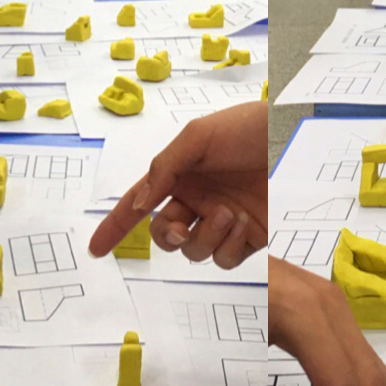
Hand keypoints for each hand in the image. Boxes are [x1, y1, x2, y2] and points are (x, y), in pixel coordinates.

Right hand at [89, 102, 267, 268]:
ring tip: (227, 213)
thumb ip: (164, 169)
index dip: (115, 226)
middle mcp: (196, 201)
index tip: (96, 248)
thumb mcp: (198, 136)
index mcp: (178, 177)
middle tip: (182, 228)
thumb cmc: (246, 127)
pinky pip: (224, 258)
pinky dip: (229, 246)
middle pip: (164, 236)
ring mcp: (221, 221)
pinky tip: (242, 224)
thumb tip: (138, 203)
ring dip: (205, 238)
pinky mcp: (247, 237)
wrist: (290, 134)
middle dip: (166, 237)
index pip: (138, 205)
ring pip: (193, 252)